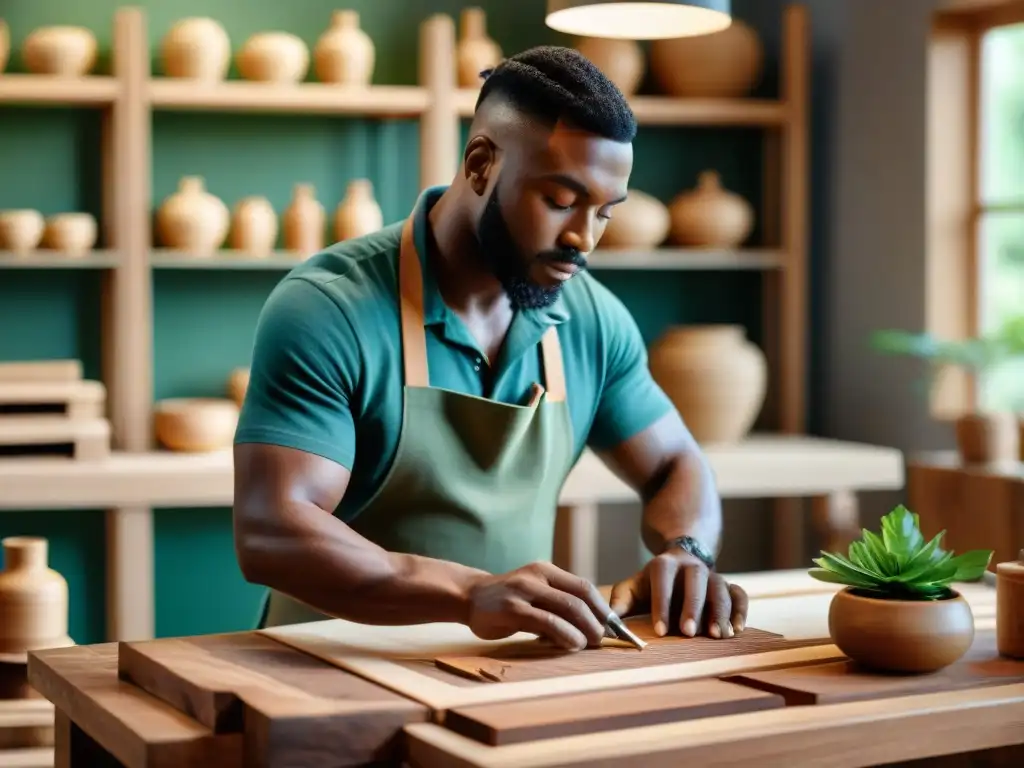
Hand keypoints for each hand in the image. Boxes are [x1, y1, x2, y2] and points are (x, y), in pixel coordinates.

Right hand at [464, 561, 611, 650]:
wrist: (468, 596)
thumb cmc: (506, 598)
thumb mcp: (533, 590)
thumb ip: (556, 600)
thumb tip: (591, 623)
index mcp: (545, 570)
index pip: (583, 586)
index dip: (602, 607)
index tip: (612, 626)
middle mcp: (536, 576)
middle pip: (579, 597)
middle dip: (597, 620)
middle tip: (603, 638)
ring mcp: (523, 591)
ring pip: (567, 608)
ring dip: (585, 629)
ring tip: (590, 643)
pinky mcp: (512, 609)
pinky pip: (547, 622)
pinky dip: (565, 634)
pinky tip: (572, 644)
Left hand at [608, 550, 747, 638]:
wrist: (679, 563)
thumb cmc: (651, 584)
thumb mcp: (633, 587)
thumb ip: (620, 602)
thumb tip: (608, 623)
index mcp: (664, 564)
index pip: (662, 580)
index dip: (661, 604)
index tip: (659, 631)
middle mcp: (691, 566)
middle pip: (696, 580)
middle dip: (693, 606)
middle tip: (689, 632)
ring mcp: (713, 574)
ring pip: (720, 587)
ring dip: (720, 611)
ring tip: (718, 635)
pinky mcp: (728, 585)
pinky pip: (739, 594)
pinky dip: (741, 610)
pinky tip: (737, 630)